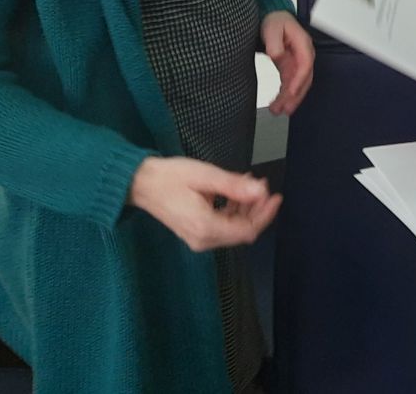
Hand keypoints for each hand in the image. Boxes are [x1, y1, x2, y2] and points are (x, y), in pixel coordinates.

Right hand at [127, 156, 280, 251]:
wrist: (140, 183)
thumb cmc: (169, 177)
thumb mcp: (206, 176)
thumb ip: (234, 186)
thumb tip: (260, 191)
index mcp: (205, 227)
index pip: (247, 230)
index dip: (264, 215)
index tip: (275, 196)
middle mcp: (203, 239)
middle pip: (242, 232)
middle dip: (257, 210)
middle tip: (263, 186)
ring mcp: (198, 238)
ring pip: (234, 229)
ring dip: (246, 209)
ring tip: (250, 184)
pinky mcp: (195, 232)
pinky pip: (222, 226)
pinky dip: (233, 211)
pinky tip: (235, 192)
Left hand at [260, 11, 313, 114]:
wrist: (272, 19)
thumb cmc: (274, 21)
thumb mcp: (272, 28)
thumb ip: (274, 42)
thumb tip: (277, 55)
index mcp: (303, 44)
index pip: (305, 65)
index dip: (299, 80)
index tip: (291, 92)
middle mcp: (304, 55)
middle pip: (304, 79)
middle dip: (295, 96)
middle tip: (285, 109)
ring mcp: (298, 62)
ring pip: (297, 84)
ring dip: (290, 99)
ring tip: (278, 110)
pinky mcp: (290, 68)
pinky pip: (290, 84)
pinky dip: (285, 95)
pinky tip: (278, 104)